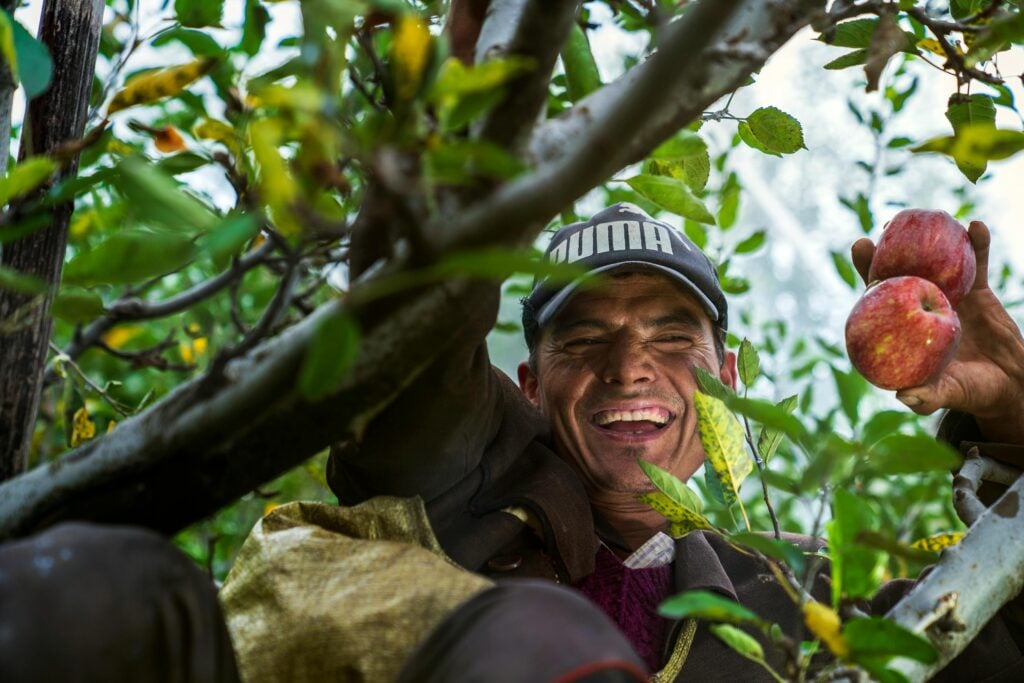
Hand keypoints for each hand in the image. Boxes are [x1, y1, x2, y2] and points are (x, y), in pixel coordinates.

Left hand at [851, 221, 1023, 443]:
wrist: (1010, 384)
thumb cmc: (970, 392)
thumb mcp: (948, 395)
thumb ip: (928, 397)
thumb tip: (904, 396)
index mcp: (903, 329)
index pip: (878, 298)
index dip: (867, 273)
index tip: (859, 249)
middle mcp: (920, 307)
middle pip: (900, 271)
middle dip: (888, 249)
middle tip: (882, 228)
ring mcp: (948, 295)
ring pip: (937, 262)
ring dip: (932, 239)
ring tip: (929, 216)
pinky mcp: (978, 291)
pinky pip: (978, 264)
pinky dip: (977, 245)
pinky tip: (976, 227)